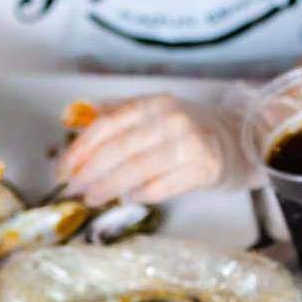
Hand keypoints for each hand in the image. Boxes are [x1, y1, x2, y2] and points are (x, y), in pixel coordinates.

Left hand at [57, 93, 249, 205]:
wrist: (238, 141)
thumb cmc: (189, 131)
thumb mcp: (155, 113)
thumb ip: (119, 114)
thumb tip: (76, 123)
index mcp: (153, 103)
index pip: (106, 125)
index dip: (80, 149)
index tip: (63, 169)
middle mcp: (171, 120)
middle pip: (118, 149)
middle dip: (89, 172)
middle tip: (72, 189)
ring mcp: (189, 144)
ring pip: (137, 169)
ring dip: (109, 187)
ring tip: (93, 198)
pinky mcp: (204, 169)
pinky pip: (163, 186)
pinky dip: (141, 194)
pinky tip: (128, 199)